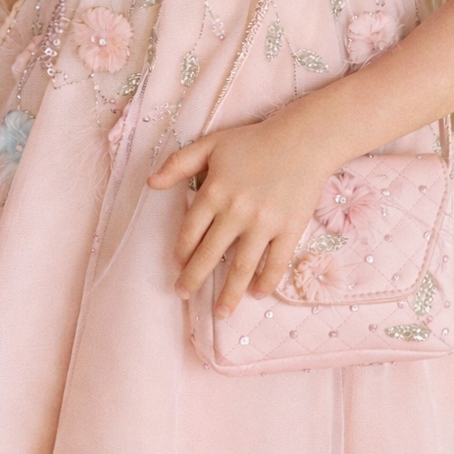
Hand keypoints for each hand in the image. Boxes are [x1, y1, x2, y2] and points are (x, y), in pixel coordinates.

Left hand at [147, 109, 337, 317]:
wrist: (303, 139)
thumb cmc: (255, 140)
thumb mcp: (212, 144)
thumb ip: (180, 163)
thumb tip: (150, 183)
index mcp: (215, 191)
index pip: (190, 231)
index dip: (181, 251)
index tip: (177, 264)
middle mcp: (236, 211)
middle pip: (209, 255)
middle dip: (193, 279)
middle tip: (183, 294)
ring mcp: (264, 223)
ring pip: (241, 267)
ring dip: (228, 294)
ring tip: (220, 313)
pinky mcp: (289, 229)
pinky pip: (275, 263)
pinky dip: (266, 282)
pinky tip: (256, 293)